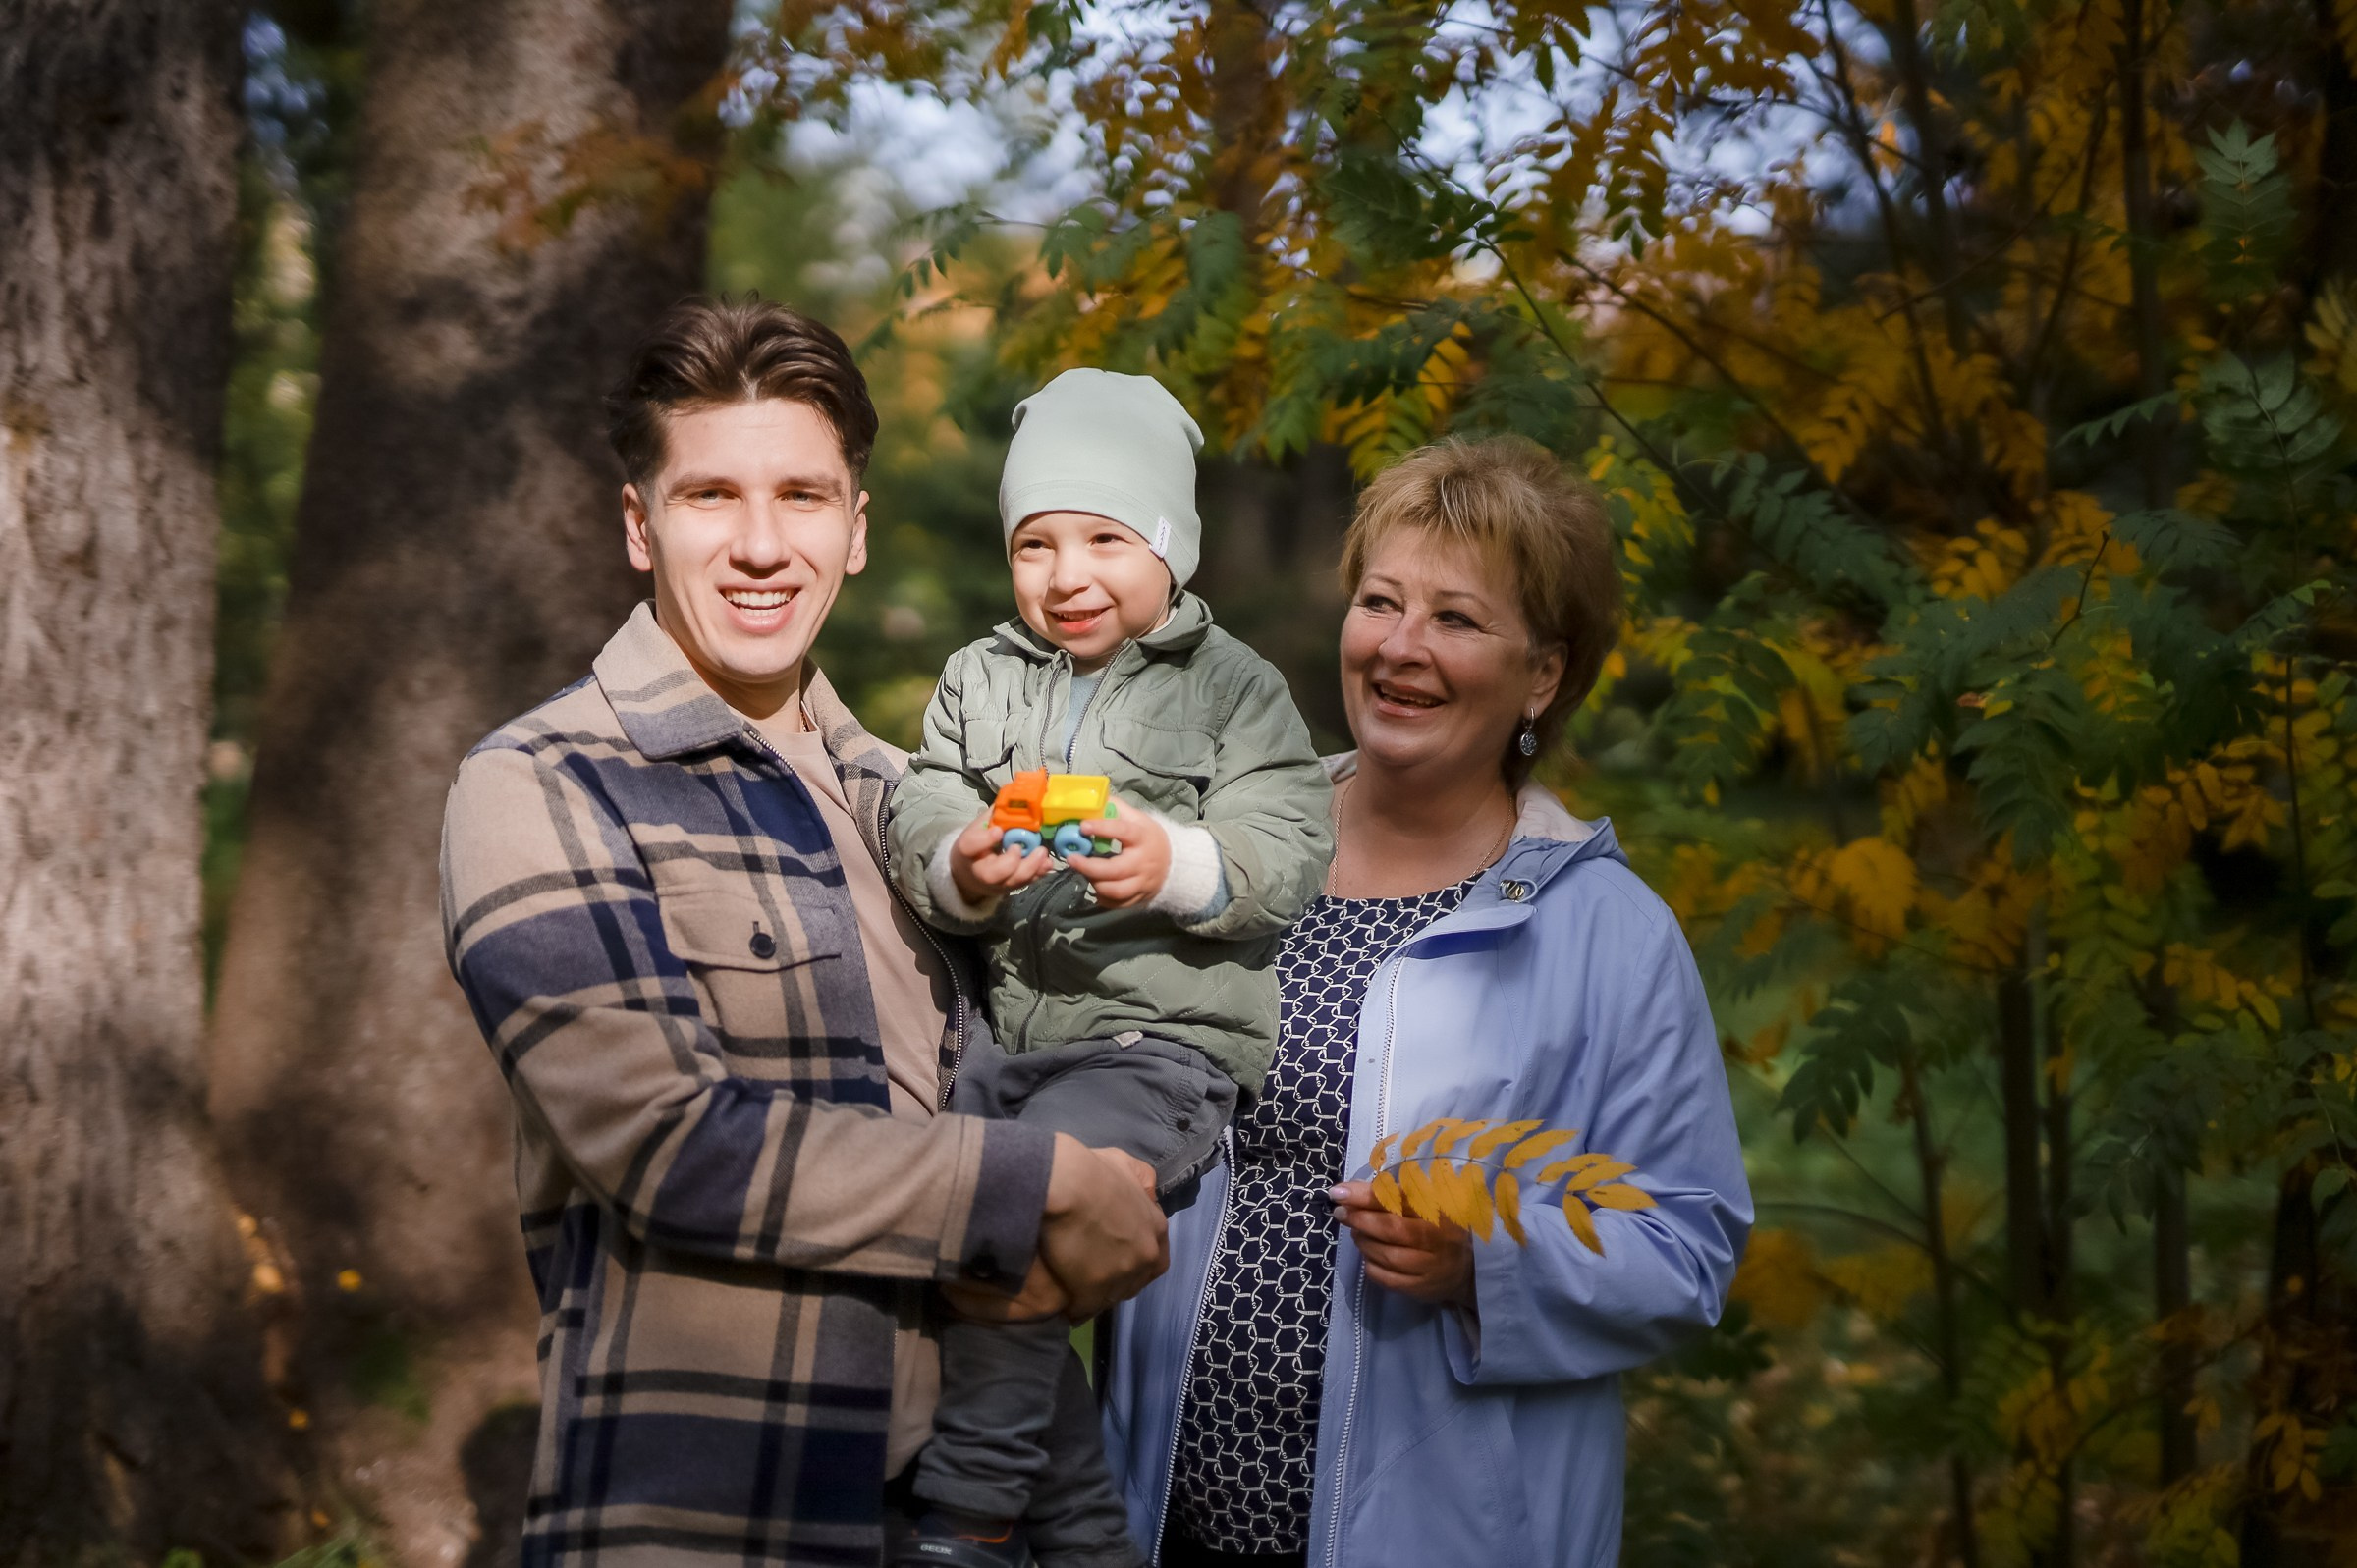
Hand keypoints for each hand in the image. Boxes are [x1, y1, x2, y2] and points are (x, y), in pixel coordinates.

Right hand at [940, 1142, 1162, 1323]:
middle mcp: (1144, 1256)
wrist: (1063, 1186)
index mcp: (1155, 1228)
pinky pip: (1086, 1309)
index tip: (1117, 1260)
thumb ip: (1140, 1181)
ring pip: (1111, 1297)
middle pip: (1135, 1281)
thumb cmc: (1091, 1169)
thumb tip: (1148, 1193)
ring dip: (1097, 1295)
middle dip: (1117, 1280)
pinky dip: (1076, 1307)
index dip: (1136, 1260)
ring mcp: (1120, 1277)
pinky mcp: (1093, 1292)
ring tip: (1076, 1289)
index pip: (1155, 1258)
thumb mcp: (1124, 1163)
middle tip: (1093, 1274)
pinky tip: (1064, 1304)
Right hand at [948, 808, 1051, 906]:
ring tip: (1042, 852)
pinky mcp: (1010, 887)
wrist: (970, 872)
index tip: (998, 831)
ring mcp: (996, 883)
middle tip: (1020, 847)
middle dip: (1010, 861)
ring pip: (1012, 882)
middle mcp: (979, 870)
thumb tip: (1016, 796)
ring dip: (1030, 868)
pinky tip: (1047, 863)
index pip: (969, 846)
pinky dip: (1038, 873)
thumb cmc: (977, 845)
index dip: (983, 840)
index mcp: (967, 850)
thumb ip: (996, 814)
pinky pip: (1025, 884)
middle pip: (991, 873)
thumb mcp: (980, 827)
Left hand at [1067, 802, 1169, 907]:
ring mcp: (1142, 884)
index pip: (1123, 831)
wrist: (1174, 864)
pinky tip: (1096, 885)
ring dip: (1094, 883)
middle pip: (1115, 870)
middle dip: (1089, 866)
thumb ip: (1116, 809)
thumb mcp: (1138, 819)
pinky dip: (1103, 897)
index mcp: (1143, 838)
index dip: (1102, 828)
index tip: (1083, 826)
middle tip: (1071, 859)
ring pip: (1114, 891)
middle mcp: (1144, 863)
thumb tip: (1093, 800)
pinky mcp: (1139, 899)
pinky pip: (1117, 904)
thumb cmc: (1149, 838)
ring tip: (1084, 872)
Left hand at [1331, 1180, 1475, 1307]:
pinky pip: (1385, 1278)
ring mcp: (1429, 1267)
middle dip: (1359, 1219)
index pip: (1399, 1199)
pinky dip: (1370, 1265)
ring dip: (1363, 1242)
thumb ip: (1392, 1194)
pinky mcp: (1420, 1289)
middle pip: (1390, 1228)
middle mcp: (1437, 1239)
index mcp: (1439, 1210)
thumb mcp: (1424, 1205)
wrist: (1468, 1270)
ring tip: (1357, 1234)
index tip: (1339, 1192)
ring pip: (1385, 1255)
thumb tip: (1351, 1189)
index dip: (1367, 1195)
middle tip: (1341, 1212)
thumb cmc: (1440, 1228)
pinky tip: (1369, 1256)